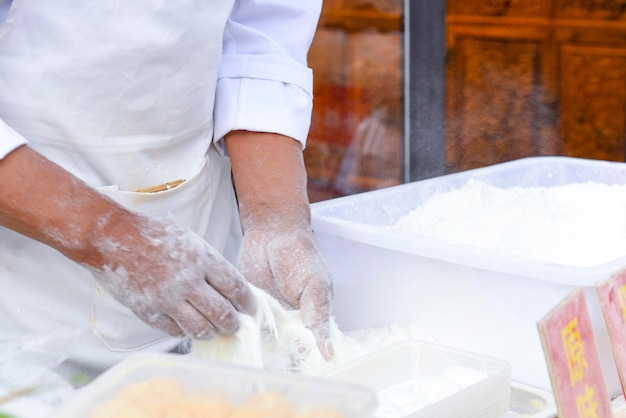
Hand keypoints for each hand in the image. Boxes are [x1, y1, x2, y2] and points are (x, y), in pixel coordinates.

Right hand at [83, 214, 255, 339]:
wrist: (111, 236)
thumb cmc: (150, 232)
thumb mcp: (187, 237)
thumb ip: (206, 259)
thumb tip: (226, 282)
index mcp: (202, 257)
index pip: (235, 286)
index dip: (247, 301)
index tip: (250, 308)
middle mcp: (189, 279)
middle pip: (223, 312)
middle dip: (233, 323)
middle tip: (235, 325)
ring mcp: (168, 297)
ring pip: (201, 327)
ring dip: (212, 332)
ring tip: (214, 331)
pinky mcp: (149, 310)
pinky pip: (175, 330)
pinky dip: (184, 331)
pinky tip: (186, 326)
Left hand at [238, 224, 332, 358]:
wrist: (272, 232)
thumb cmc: (301, 256)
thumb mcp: (316, 287)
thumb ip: (319, 318)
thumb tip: (329, 354)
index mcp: (308, 321)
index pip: (306, 351)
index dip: (301, 363)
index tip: (293, 373)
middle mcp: (287, 323)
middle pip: (281, 351)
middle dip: (275, 359)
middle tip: (267, 368)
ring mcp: (265, 317)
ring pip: (259, 342)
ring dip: (253, 348)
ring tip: (247, 356)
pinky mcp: (244, 308)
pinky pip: (240, 325)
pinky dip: (236, 331)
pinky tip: (230, 338)